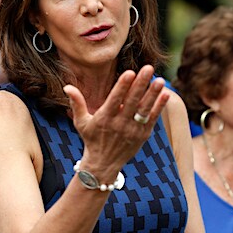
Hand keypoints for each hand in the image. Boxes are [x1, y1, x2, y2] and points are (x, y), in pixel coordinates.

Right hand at [63, 65, 169, 180]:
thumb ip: (77, 103)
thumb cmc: (91, 139)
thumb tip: (67, 86)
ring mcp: (132, 130)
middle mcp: (119, 124)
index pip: (115, 100)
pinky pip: (152, 119)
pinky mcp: (142, 135)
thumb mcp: (81, 122)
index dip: (122, 86)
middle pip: (132, 101)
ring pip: (144, 109)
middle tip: (149, 68)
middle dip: (141, 84)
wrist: (103, 164)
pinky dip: (159, 107)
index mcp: (104, 118)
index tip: (130, 72)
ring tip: (160, 80)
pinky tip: (165, 94)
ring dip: (153, 94)